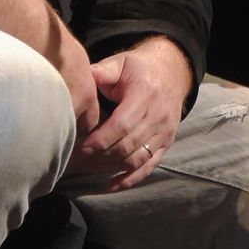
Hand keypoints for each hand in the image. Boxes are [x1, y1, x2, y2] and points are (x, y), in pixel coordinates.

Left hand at [74, 36, 191, 189]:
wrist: (171, 72)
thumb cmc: (139, 68)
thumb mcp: (121, 62)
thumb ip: (102, 72)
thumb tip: (79, 79)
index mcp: (145, 94)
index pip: (123, 124)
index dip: (102, 139)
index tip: (82, 147)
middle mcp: (158, 116)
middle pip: (128, 145)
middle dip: (101, 156)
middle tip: (77, 160)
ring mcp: (165, 132)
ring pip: (137, 159)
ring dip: (111, 168)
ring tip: (88, 169)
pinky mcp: (166, 144)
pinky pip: (148, 167)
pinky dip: (129, 179)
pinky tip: (110, 185)